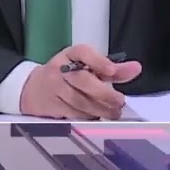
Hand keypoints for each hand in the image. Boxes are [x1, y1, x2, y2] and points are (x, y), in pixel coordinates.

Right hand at [19, 44, 142, 119]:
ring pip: (79, 100)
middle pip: (82, 80)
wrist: (32, 88)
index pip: (83, 52)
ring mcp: (54, 87)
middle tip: (120, 101)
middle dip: (104, 93)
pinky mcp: (52, 104)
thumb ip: (113, 70)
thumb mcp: (87, 67)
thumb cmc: (67, 76)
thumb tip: (136, 68)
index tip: (112, 71)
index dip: (98, 61)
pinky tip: (97, 116)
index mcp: (70, 54)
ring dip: (100, 109)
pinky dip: (88, 116)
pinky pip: (73, 113)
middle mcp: (59, 68)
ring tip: (114, 113)